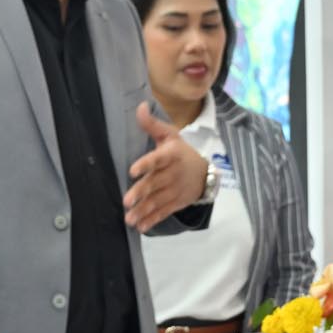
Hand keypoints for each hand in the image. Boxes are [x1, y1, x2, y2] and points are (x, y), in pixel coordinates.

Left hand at [123, 104, 211, 231]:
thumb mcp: (171, 135)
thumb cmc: (182, 151)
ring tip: (129, 218)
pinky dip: (152, 220)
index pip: (158, 159)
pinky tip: (140, 226)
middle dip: (141, 193)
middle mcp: (173, 174)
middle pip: (155, 184)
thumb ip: (153, 124)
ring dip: (143, 210)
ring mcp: (175, 191)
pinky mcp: (175, 203)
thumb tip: (139, 106)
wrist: (206, 174)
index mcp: (171, 156)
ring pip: (158, 201)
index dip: (146, 164)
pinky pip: (163, 212)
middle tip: (126, 201)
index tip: (132, 170)